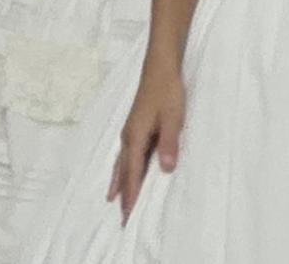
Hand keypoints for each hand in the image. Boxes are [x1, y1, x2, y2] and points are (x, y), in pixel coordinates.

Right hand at [108, 63, 185, 222]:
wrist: (159, 68)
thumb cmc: (167, 92)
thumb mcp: (173, 119)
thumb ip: (169, 144)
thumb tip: (166, 170)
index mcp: (135, 138)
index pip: (133, 174)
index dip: (132, 196)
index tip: (128, 217)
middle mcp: (128, 138)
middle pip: (123, 173)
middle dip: (123, 196)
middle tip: (122, 219)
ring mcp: (129, 132)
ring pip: (121, 165)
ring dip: (120, 184)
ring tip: (114, 201)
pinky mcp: (134, 128)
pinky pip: (125, 156)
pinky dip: (122, 170)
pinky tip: (123, 172)